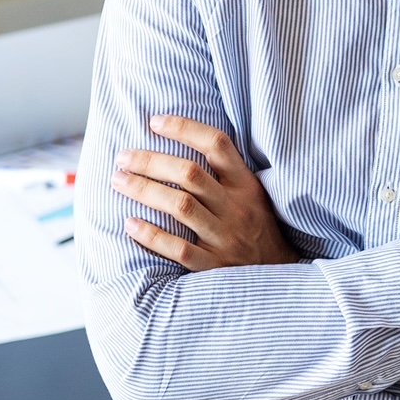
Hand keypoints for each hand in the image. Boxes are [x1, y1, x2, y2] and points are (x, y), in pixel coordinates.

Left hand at [114, 115, 301, 270]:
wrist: (281, 276)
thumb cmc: (258, 229)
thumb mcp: (253, 195)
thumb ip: (226, 173)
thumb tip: (181, 141)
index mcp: (246, 185)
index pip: (216, 144)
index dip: (184, 128)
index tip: (154, 122)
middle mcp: (236, 208)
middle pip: (190, 174)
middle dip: (151, 161)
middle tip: (122, 157)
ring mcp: (226, 238)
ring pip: (181, 207)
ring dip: (144, 191)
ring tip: (119, 181)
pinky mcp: (214, 266)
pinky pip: (180, 249)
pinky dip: (152, 235)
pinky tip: (130, 224)